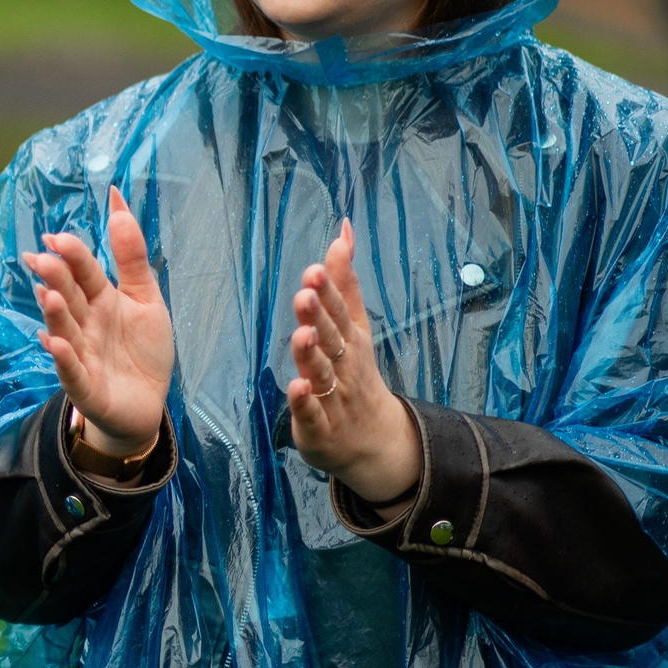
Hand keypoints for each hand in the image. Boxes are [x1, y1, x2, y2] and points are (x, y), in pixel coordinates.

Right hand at [22, 185, 175, 459]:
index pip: (83, 272)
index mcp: (100, 300)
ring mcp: (82, 355)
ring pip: (65, 330)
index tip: (56, 236)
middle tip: (43, 259)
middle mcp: (85, 324)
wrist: (146, 403)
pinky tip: (57, 344)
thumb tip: (117, 201)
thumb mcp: (146, 297)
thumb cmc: (142, 349)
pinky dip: (64, 359)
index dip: (72, 254)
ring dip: (55, 314)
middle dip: (56, 279)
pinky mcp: (86, 387)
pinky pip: (72, 372)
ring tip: (48, 294)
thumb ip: (131, 255)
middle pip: (69, 297)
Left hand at [285, 219, 420, 501]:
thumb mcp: (353, 325)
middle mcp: (342, 365)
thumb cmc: (354, 371)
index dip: (328, 292)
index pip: (339, 312)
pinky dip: (304, 402)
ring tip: (303, 334)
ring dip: (311, 354)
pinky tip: (295, 387)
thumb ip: (345, 279)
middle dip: (320, 316)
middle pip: (331, 338)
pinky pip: (311, 412)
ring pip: (320, 372)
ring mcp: (332, 396)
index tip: (316, 269)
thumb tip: (342, 228)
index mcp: (348, 339)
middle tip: (307, 292)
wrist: (372, 439)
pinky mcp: (319, 425)